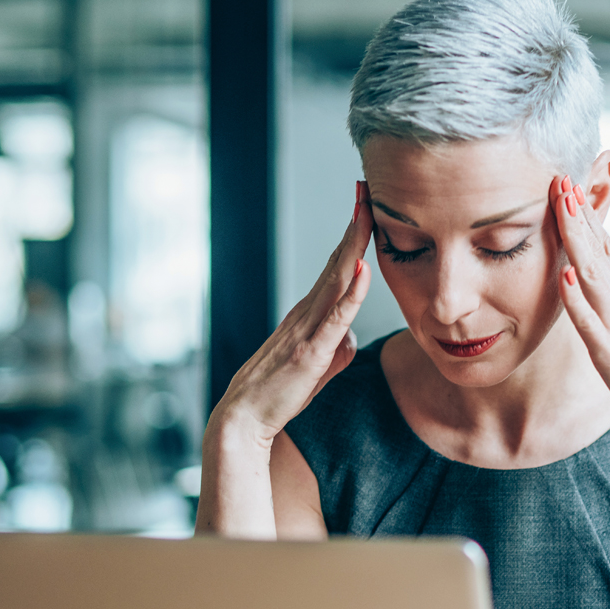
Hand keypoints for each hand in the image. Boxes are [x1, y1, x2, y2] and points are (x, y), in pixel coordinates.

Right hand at [208, 181, 374, 450]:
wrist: (243, 419)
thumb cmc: (278, 395)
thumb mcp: (316, 369)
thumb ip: (335, 349)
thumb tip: (349, 336)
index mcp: (308, 315)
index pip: (336, 268)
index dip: (352, 238)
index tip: (365, 207)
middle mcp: (305, 313)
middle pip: (336, 262)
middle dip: (353, 225)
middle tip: (365, 189)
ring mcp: (306, 329)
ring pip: (335, 280)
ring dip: (353, 246)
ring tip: (366, 213)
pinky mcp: (309, 352)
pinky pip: (334, 318)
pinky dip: (350, 293)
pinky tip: (361, 271)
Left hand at [552, 174, 609, 455]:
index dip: (591, 218)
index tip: (574, 187)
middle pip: (599, 251)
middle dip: (579, 215)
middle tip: (562, 177)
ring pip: (593, 275)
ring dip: (576, 239)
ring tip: (562, 205)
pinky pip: (589, 324)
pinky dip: (576, 299)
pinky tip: (564, 274)